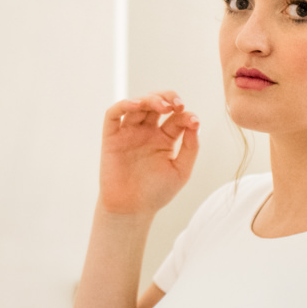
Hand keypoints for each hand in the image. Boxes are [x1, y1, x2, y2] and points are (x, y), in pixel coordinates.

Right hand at [97, 91, 198, 218]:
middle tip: (178, 105)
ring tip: (163, 106)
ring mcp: (129, 133)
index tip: (194, 122)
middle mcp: (147, 132)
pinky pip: (114, 114)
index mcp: (165, 139)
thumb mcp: (181, 171)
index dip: (186, 114)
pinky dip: (124, 105)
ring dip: (150, 99)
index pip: (176, 118)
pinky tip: (137, 105)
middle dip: (169, 98)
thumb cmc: (156, 193)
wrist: (131, 209)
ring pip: (138, 104)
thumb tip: (194, 123)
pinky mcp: (112, 137)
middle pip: (157, 104)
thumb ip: (190, 148)